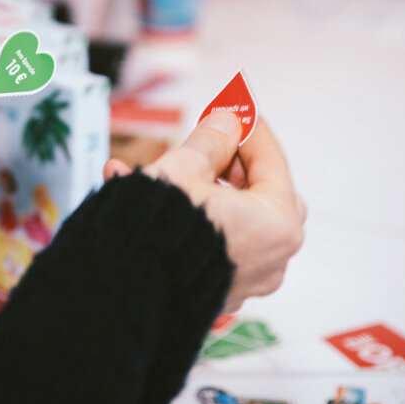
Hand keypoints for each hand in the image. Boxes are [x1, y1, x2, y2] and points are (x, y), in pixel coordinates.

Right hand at [104, 112, 304, 312]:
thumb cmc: (162, 233)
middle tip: (208, 143)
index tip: (236, 110)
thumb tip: (226, 124)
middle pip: (257, 194)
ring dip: (192, 190)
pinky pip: (207, 243)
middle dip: (227, 165)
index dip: (248, 128)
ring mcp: (246, 279)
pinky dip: (186, 220)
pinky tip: (144, 197)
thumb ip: (210, 141)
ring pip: (226, 219)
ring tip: (150, 168)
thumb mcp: (185, 169)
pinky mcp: (217, 293)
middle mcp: (271, 256)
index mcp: (277, 222)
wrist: (127, 292)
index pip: (270, 160)